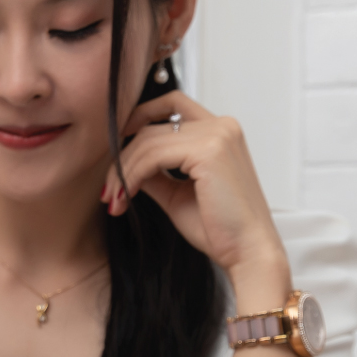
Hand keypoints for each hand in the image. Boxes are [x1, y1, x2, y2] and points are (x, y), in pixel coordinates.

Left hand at [103, 91, 285, 278]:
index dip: (138, 117)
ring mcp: (217, 135)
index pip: (171, 105)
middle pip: (152, 126)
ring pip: (147, 141)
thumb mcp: (177, 194)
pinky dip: (132, 176)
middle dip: (122, 158)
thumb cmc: (219, 228)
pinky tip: (125, 197)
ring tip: (115, 199)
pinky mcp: (209, 151)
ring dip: (122, 172)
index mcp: (220, 131)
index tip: (115, 146)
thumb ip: (154, 173)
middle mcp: (222, 126)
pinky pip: (153, 156)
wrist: (247, 252)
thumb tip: (125, 164)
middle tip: (108, 190)